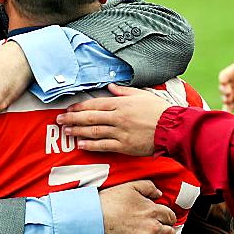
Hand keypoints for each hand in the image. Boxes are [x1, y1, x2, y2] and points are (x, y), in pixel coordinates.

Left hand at [56, 84, 170, 155]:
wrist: (174, 128)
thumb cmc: (159, 110)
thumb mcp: (141, 95)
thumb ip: (123, 91)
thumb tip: (110, 86)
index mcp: (120, 104)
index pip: (94, 104)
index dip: (79, 108)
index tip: (68, 110)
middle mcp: (117, 117)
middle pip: (89, 118)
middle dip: (72, 119)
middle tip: (59, 120)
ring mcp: (120, 132)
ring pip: (94, 132)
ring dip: (78, 132)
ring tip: (66, 131)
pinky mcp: (125, 146)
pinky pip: (104, 146)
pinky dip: (91, 145)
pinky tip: (81, 145)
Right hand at [99, 180, 176, 233]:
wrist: (93, 218)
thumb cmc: (109, 201)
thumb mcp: (129, 186)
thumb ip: (148, 187)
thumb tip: (159, 194)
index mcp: (152, 210)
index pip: (169, 216)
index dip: (168, 218)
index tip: (166, 221)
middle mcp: (153, 227)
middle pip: (169, 233)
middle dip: (168, 233)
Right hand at [218, 41, 233, 110]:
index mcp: (228, 74)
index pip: (223, 77)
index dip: (223, 80)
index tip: (225, 82)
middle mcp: (227, 85)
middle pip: (222, 88)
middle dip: (224, 91)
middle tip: (229, 93)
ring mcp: (230, 95)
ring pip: (225, 98)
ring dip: (226, 100)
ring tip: (229, 101)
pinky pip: (228, 107)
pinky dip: (227, 110)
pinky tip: (227, 113)